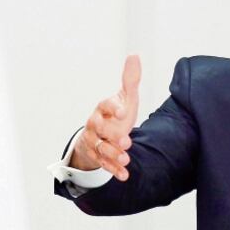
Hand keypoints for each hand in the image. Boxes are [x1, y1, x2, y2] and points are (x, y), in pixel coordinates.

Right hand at [69, 55, 140, 180]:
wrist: (104, 134)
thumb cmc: (116, 113)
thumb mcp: (125, 97)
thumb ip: (130, 80)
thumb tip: (134, 55)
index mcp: (103, 108)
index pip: (105, 105)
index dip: (113, 108)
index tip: (123, 113)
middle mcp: (95, 124)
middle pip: (99, 130)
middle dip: (112, 136)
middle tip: (126, 142)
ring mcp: (95, 141)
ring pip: (100, 148)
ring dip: (112, 155)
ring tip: (126, 159)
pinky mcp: (97, 156)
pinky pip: (103, 164)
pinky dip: (113, 170)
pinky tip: (124, 175)